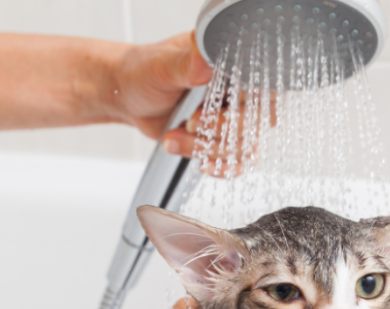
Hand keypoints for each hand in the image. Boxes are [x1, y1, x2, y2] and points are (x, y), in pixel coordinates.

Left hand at [109, 33, 277, 178]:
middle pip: (254, 122)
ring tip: (174, 139)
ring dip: (207, 149)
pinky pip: (236, 162)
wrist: (128, 96)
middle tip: (190, 122)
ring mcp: (231, 118)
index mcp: (231, 65)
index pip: (261, 87)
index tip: (207, 108)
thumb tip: (205, 60)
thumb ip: (185, 64)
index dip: (239, 104)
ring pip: (244, 147)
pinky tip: (200, 162)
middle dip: (218, 129)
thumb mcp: (162, 66)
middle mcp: (237, 91)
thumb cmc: (145, 73)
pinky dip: (219, 167)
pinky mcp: (221, 140)